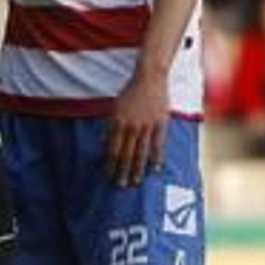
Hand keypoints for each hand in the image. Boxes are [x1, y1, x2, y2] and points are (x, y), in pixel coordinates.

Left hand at [105, 63, 168, 186]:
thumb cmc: (130, 93)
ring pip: (141, 153)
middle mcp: (131, 126)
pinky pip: (158, 145)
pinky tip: (154, 170)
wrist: (149, 78)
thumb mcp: (114, 108)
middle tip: (120, 186)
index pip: (112, 149)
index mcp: (118, 122)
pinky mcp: (160, 124)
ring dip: (137, 170)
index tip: (108, 176)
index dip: (110, 164)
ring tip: (135, 183)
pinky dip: (156, 158)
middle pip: (126, 154)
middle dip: (122, 172)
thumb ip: (110, 126)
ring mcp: (146, 126)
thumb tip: (105, 144)